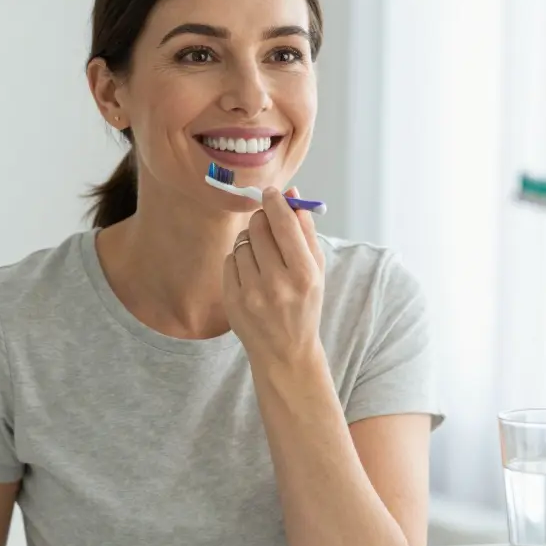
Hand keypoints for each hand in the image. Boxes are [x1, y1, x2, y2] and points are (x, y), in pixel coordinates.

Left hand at [223, 188, 325, 364]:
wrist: (285, 352)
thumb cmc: (304, 306)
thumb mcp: (317, 271)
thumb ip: (305, 231)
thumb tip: (291, 194)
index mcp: (304, 274)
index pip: (284, 223)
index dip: (275, 202)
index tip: (271, 193)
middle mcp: (277, 284)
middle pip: (259, 227)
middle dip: (262, 219)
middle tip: (267, 223)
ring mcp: (251, 293)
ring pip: (242, 242)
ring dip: (250, 241)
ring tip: (262, 257)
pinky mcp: (232, 300)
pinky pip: (229, 260)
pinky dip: (238, 260)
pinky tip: (251, 274)